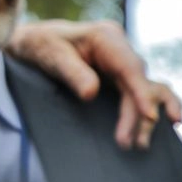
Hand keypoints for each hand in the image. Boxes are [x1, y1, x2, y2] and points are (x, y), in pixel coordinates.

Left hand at [8, 19, 181, 150]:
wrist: (32, 42)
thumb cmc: (41, 45)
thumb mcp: (51, 55)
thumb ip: (72, 73)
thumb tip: (91, 93)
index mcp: (106, 37)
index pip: (130, 67)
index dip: (142, 93)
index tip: (149, 116)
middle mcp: (119, 48)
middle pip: (139, 83)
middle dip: (138, 113)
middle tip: (128, 142)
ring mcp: (120, 61)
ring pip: (143, 90)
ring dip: (144, 117)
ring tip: (140, 144)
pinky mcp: (118, 75)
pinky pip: (137, 93)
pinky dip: (141, 111)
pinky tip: (145, 130)